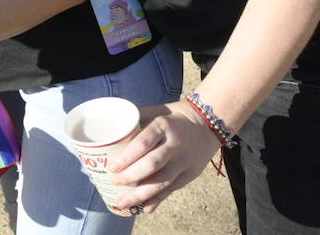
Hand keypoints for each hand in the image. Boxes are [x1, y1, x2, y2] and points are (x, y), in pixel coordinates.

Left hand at [108, 100, 221, 214]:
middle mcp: (175, 145)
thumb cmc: (174, 117)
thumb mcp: (156, 111)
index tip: (111, 166)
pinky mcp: (191, 174)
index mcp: (163, 127)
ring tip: (122, 203)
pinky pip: (173, 189)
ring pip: (162, 182)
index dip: (126, 158)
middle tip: (113, 182)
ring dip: (141, 195)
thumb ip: (135, 118)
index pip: (142, 144)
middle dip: (130, 177)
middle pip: (151, 165)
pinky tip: (145, 208)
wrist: (209, 124)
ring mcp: (184, 161)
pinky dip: (158, 199)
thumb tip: (110, 127)